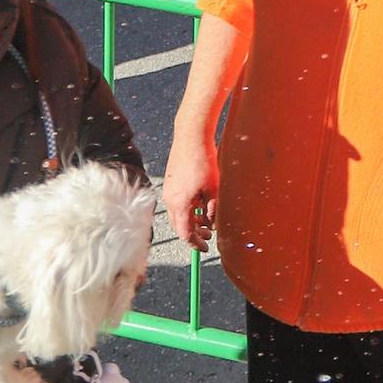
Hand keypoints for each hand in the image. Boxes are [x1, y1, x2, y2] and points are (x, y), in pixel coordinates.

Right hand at [162, 128, 218, 250]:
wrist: (191, 135)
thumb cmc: (203, 159)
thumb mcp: (214, 189)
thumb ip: (212, 210)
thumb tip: (212, 223)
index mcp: (180, 204)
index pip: (185, 233)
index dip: (196, 243)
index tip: (206, 247)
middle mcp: (170, 199)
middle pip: (179, 225)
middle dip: (194, 232)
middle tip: (209, 234)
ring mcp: (168, 190)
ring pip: (178, 214)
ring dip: (191, 219)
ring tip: (207, 218)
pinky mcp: (170, 181)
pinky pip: (177, 202)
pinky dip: (187, 208)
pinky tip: (200, 202)